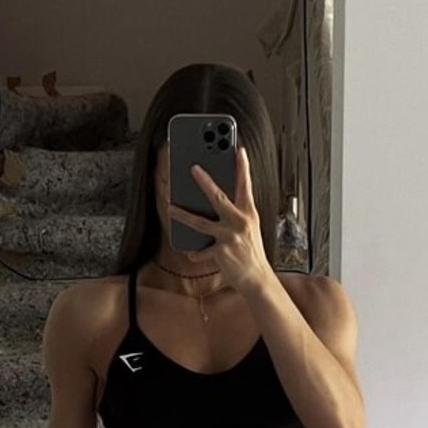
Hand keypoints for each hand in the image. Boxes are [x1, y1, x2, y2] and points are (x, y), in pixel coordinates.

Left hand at [167, 146, 274, 293]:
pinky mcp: (222, 252)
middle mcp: (240, 222)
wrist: (257, 278)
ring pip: (200, 223)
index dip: (242, 167)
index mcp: (248, 213)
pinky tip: (191, 253)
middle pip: (219, 197)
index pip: (245, 186)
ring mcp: (230, 237)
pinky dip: (196, 253)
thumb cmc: (251, 251)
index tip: (238, 150)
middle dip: (205, 181)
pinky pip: (202, 251)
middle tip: (192, 168)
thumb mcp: (249, 228)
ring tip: (170, 207)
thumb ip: (236, 213)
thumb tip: (215, 200)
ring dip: (182, 215)